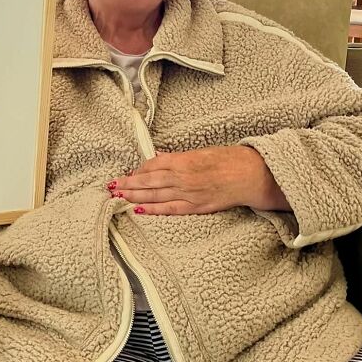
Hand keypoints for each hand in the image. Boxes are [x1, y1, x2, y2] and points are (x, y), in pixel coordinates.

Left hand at [108, 146, 289, 215]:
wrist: (251, 175)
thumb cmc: (228, 159)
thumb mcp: (200, 152)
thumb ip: (177, 157)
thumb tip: (159, 157)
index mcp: (183, 160)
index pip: (152, 165)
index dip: (137, 170)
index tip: (125, 174)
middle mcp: (182, 177)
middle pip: (148, 181)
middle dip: (128, 184)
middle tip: (110, 186)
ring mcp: (189, 193)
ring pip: (155, 195)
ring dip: (134, 196)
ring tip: (117, 196)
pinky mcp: (196, 207)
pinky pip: (170, 209)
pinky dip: (153, 209)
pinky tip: (139, 209)